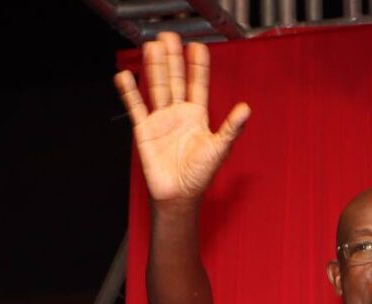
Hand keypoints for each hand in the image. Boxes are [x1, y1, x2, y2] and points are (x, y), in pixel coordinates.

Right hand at [114, 32, 250, 202]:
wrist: (178, 196)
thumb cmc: (199, 177)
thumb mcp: (219, 150)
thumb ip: (231, 128)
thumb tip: (245, 110)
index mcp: (197, 116)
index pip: (197, 84)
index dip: (198, 65)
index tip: (197, 47)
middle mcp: (178, 114)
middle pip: (175, 79)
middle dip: (173, 58)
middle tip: (170, 38)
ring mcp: (161, 120)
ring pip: (157, 87)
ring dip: (155, 68)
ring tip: (152, 47)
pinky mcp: (145, 131)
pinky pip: (136, 107)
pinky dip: (130, 92)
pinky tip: (126, 76)